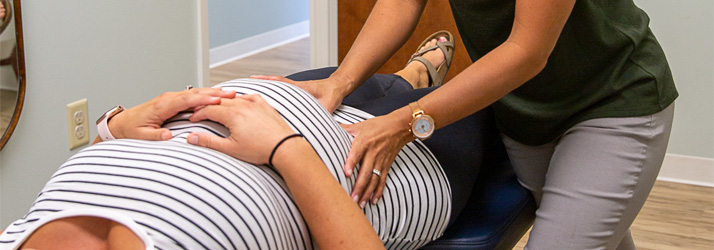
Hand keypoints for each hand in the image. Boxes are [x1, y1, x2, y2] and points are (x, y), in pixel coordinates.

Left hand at [108, 88, 235, 140]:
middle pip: (194, 93)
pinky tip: (215, 95)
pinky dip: (204, 94)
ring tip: (229, 93)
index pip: (186, 100)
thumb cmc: (131, 130)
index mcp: (162, 106)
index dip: (203, 99)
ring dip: (211, 92)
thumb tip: (168, 136)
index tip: (218, 100)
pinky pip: (191, 95)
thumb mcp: (141, 136)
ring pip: (194, 92)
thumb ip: (156, 136)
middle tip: (231, 93)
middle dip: (213, 93)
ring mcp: (170, 98)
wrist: (122, 124)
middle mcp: (167, 99)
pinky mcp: (172, 100)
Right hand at [186, 94, 295, 164]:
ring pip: (234, 98)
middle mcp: (244, 105)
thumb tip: (191, 137)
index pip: (209, 109)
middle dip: (208, 106)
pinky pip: (250, 97)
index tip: (193, 119)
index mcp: (233, 114)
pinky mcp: (265, 106)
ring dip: (223, 101)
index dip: (198, 114)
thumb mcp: (230, 148)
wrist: (285, 147)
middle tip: (200, 112)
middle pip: (219, 101)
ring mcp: (256, 104)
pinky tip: (239, 102)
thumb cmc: (261, 150)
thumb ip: (209, 141)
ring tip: (216, 107)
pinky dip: (241, 98)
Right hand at [250, 75, 345, 112]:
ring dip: (262, 90)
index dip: (266, 80)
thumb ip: (321, 114)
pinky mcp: (295, 93)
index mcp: (299, 88)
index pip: (279, 82)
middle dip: (257, 86)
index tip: (252, 79)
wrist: (338, 88)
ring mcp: (293, 90)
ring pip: (274, 89)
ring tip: (245, 95)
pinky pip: (280, 92)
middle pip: (271, 84)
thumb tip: (318, 125)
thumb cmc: (332, 95)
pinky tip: (262, 101)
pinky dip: (270, 94)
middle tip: (241, 88)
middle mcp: (293, 87)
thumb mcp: (328, 106)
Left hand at [342, 113, 413, 207]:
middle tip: (351, 199)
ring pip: (374, 179)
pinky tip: (373, 201)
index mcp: (363, 142)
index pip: (357, 153)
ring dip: (367, 193)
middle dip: (359, 187)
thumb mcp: (358, 125)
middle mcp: (373, 153)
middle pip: (366, 172)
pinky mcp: (386, 166)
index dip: (352, 163)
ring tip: (360, 204)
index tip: (347, 173)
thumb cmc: (376, 126)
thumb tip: (324, 128)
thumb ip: (342, 129)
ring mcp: (381, 161)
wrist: (398, 128)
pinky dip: (379, 192)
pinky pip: (382, 180)